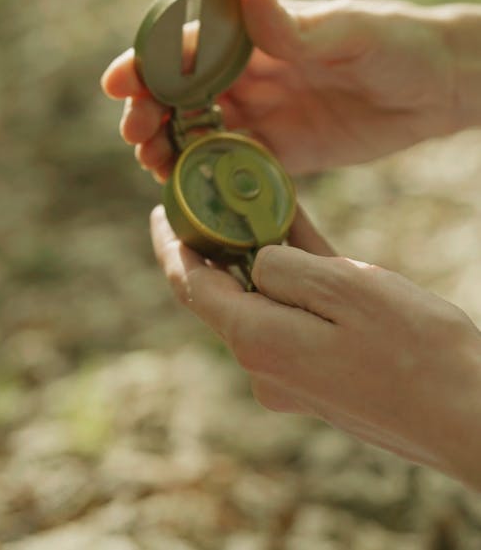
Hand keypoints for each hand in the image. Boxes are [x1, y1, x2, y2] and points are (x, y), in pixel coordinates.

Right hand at [101, 0, 456, 177]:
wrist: (438, 87)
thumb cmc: (396, 43)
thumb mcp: (347, 31)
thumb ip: (292, 26)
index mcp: (257, 35)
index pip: (190, 45)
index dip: (149, 61)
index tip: (119, 81)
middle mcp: (251, 73)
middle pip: (181, 91)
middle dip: (150, 109)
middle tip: (134, 133)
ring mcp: (263, 113)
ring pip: (198, 130)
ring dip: (168, 146)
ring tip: (151, 164)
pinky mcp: (281, 151)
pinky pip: (232, 165)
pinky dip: (204, 176)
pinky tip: (185, 190)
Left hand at [150, 204, 480, 489]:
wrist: (467, 415)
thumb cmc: (414, 348)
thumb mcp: (344, 286)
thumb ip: (284, 267)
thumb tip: (254, 260)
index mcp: (258, 341)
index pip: (192, 285)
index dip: (173, 244)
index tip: (161, 210)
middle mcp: (263, 367)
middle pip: (225, 294)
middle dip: (219, 245)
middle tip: (215, 197)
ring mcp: (292, 379)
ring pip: (263, 303)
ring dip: (261, 258)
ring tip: (264, 208)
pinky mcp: (320, 381)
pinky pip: (293, 321)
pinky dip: (292, 284)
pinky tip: (300, 245)